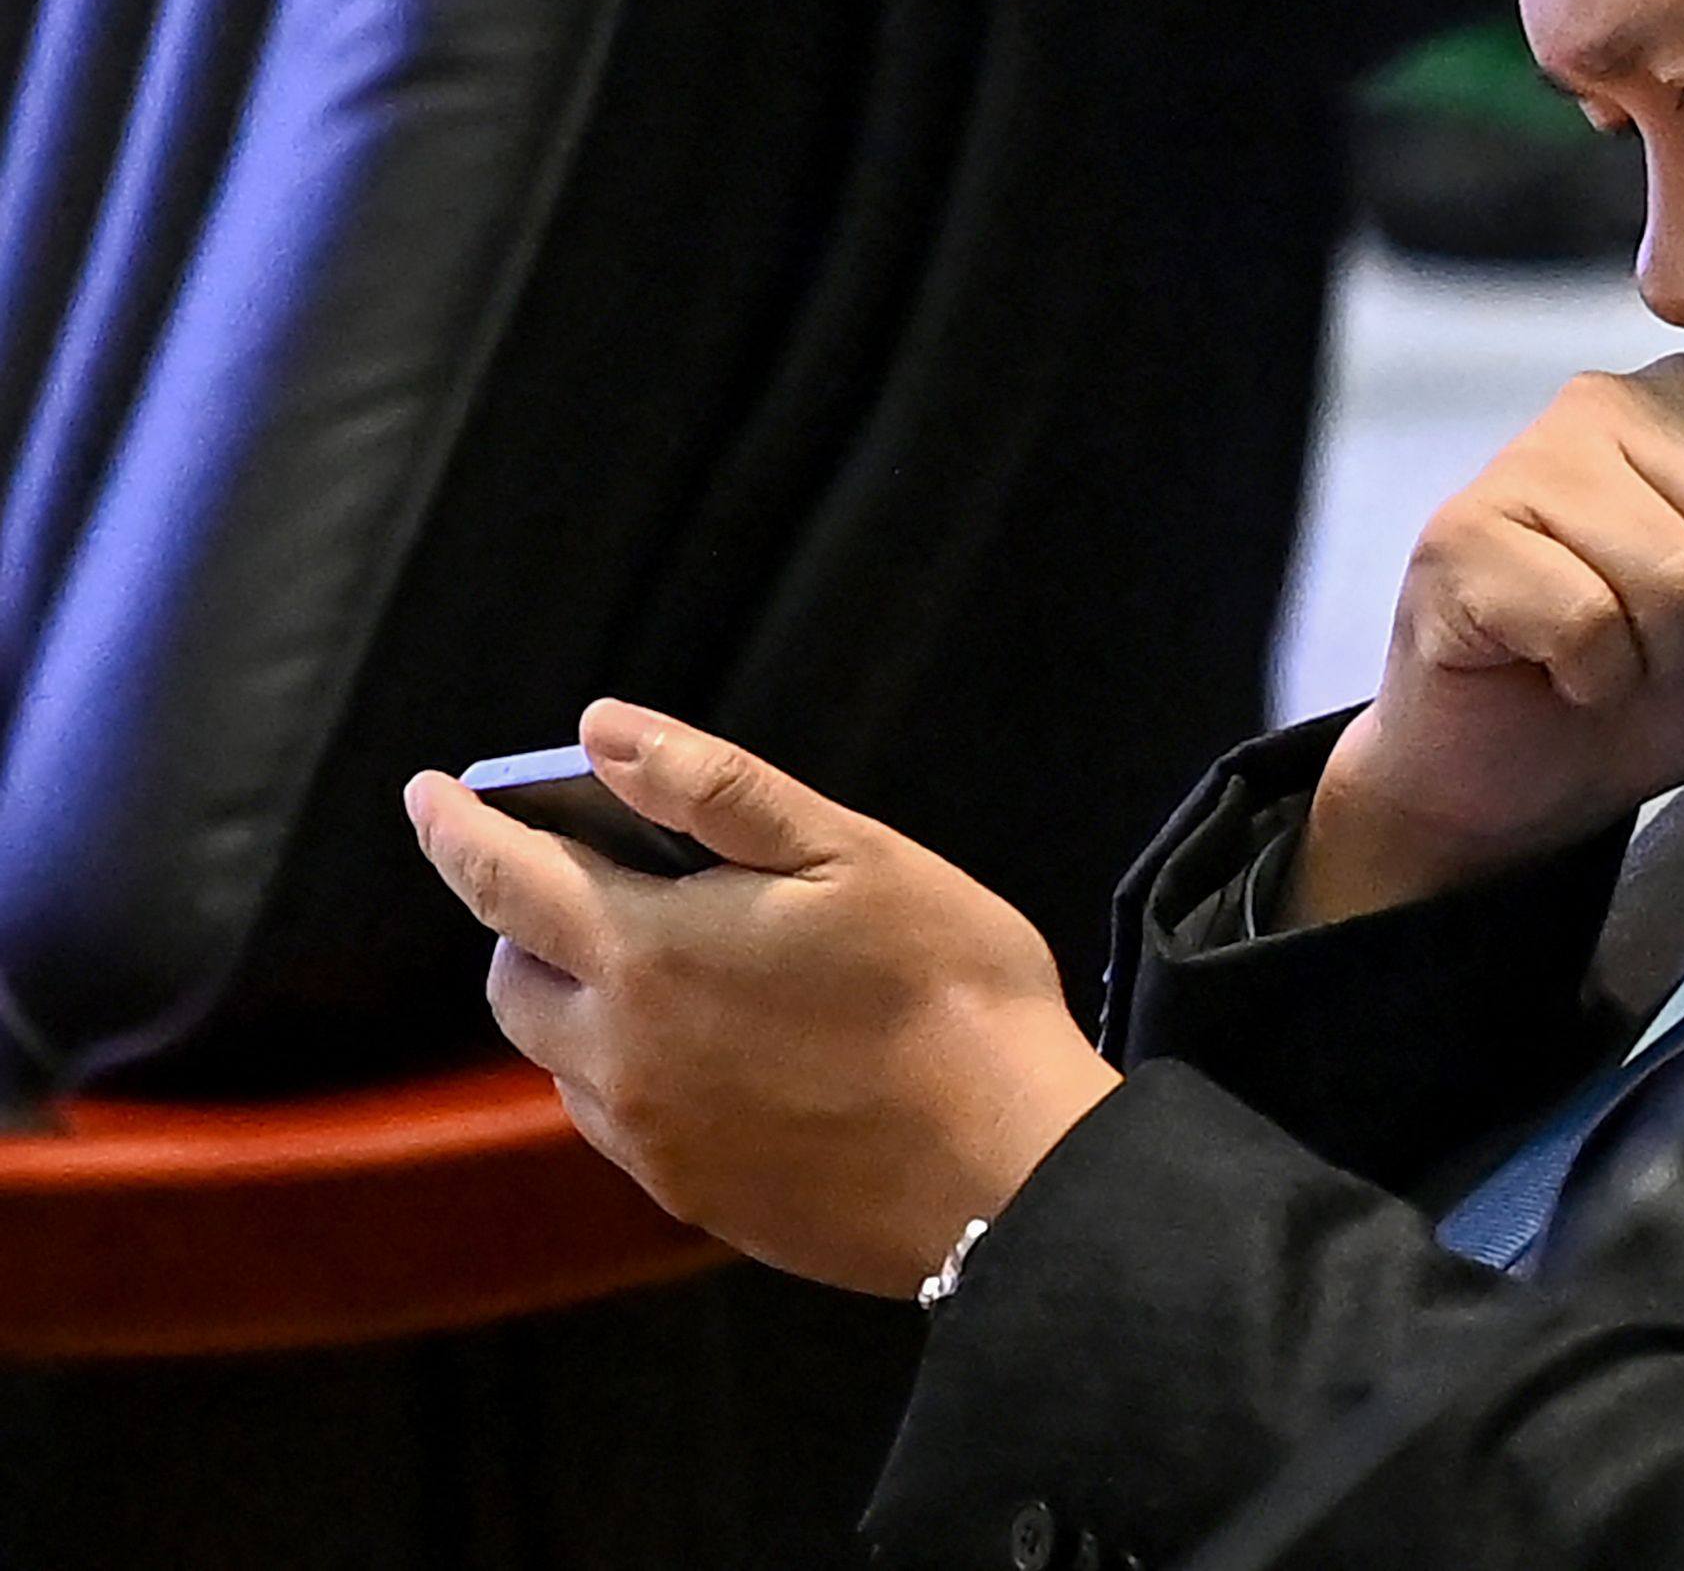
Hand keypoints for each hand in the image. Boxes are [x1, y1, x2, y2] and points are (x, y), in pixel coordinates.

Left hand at [405, 700, 1120, 1295]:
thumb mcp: (849, 853)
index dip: (455, 827)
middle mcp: (622, 1056)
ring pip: (564, 1060)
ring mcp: (653, 1140)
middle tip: (590, 880)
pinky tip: (727, 1054)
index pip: (503, 877)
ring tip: (677, 968)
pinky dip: (639, 1071)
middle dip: (526, 922)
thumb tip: (605, 730)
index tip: (428, 795)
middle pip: (514, 980)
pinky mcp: (696, 1197)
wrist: (1010, 1167)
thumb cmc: (950, 992)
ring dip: (586, 1002)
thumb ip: (716, 789)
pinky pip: (625, 1123)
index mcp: (648, 953)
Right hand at [1293, 353, 1683, 924]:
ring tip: (1624, 656)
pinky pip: (1586, 623)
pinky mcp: (1460, 538)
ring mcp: (1526, 460)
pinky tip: (1564, 671)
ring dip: (1665, 659)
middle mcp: (1612, 401)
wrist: (1526, 771)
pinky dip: (1594, 682)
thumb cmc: (1659, 673)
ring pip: (1676, 575)